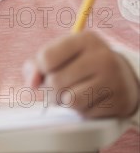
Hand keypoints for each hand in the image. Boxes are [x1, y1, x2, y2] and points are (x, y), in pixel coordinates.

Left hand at [23, 31, 139, 117]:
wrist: (121, 77)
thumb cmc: (82, 63)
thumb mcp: (62, 54)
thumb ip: (38, 64)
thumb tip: (31, 83)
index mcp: (85, 39)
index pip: (47, 57)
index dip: (40, 69)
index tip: (46, 71)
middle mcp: (101, 57)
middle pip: (56, 81)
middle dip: (50, 89)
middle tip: (57, 86)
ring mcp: (111, 80)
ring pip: (69, 100)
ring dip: (64, 101)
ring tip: (70, 93)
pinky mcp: (116, 101)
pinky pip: (84, 112)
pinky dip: (80, 110)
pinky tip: (87, 99)